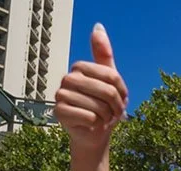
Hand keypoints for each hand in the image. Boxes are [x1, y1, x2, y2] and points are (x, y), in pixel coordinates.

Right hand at [54, 24, 128, 150]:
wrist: (95, 133)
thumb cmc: (104, 107)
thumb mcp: (110, 81)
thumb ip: (104, 55)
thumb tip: (97, 27)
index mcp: (80, 68)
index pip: (112, 76)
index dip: (122, 91)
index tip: (120, 99)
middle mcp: (68, 79)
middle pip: (106, 91)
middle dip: (116, 106)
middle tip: (113, 112)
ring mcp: (61, 95)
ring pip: (97, 105)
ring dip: (106, 116)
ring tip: (102, 118)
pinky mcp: (59, 112)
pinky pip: (88, 116)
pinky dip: (96, 123)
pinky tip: (91, 123)